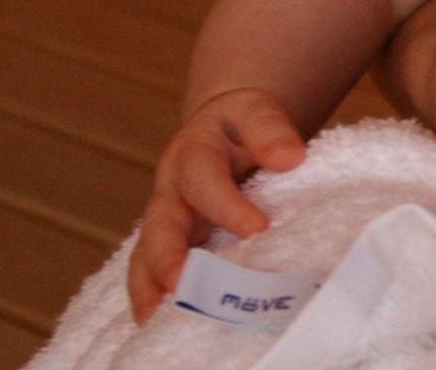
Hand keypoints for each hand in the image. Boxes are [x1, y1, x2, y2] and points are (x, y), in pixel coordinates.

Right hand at [126, 88, 305, 323]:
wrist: (226, 127)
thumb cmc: (243, 123)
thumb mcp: (257, 110)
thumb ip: (270, 129)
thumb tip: (290, 157)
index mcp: (192, 153)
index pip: (203, 180)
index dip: (226, 206)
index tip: (257, 228)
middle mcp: (171, 190)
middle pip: (159, 225)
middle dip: (168, 259)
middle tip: (183, 288)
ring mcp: (167, 221)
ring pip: (145, 255)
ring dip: (149, 288)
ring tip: (157, 321)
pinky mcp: (171, 244)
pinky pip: (153, 272)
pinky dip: (154, 298)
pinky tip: (163, 326)